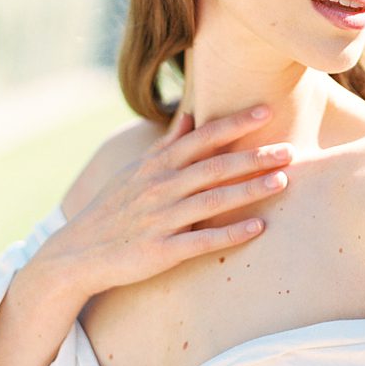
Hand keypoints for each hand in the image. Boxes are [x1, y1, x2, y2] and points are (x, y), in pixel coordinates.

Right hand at [34, 106, 293, 301]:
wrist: (74, 255)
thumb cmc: (114, 207)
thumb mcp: (136, 170)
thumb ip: (168, 143)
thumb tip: (191, 112)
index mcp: (157, 165)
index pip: (202, 137)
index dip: (235, 123)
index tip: (267, 110)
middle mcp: (159, 188)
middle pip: (214, 168)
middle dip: (253, 157)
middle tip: (290, 150)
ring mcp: (159, 220)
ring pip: (211, 201)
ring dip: (248, 191)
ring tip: (282, 181)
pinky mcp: (159, 252)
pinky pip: (200, 242)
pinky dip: (229, 235)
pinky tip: (258, 228)